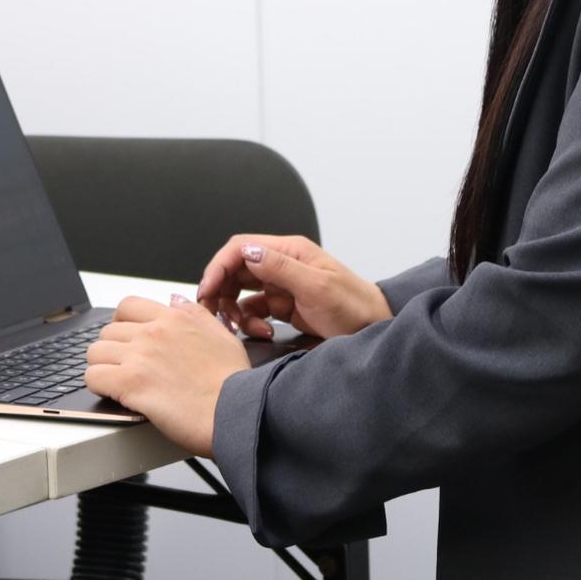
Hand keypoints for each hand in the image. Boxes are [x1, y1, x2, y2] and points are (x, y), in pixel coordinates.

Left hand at [84, 294, 247, 456]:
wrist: (234, 410)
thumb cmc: (233, 381)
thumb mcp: (222, 334)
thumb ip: (195, 314)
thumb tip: (175, 301)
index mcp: (175, 318)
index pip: (128, 306)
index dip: (121, 323)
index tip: (125, 339)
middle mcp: (154, 332)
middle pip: (108, 330)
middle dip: (112, 349)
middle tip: (123, 367)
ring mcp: (140, 356)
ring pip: (95, 352)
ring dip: (102, 367)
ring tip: (115, 382)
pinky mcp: (129, 383)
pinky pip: (92, 377)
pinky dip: (98, 386)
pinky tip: (113, 394)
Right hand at [197, 234, 392, 339]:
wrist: (373, 329)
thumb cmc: (354, 306)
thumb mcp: (317, 287)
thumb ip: (281, 268)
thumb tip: (248, 252)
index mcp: (290, 251)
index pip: (241, 247)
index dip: (218, 266)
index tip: (206, 290)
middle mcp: (283, 264)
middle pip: (235, 269)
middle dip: (220, 291)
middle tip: (214, 314)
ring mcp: (282, 285)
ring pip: (241, 291)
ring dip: (234, 310)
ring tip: (241, 328)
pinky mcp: (284, 305)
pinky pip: (254, 310)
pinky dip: (251, 322)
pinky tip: (263, 332)